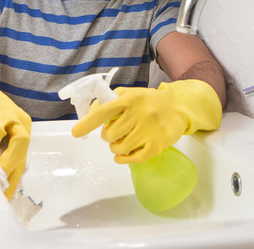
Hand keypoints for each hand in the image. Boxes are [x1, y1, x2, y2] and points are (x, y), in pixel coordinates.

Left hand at [71, 80, 220, 163]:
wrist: (178, 107)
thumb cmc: (148, 101)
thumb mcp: (129, 94)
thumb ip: (109, 101)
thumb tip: (89, 113)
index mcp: (129, 100)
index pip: (103, 112)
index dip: (87, 123)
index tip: (76, 132)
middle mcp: (139, 114)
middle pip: (110, 135)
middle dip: (108, 137)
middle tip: (114, 133)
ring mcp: (149, 130)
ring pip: (120, 148)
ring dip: (116, 148)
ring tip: (121, 142)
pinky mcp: (157, 145)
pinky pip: (134, 158)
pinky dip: (124, 160)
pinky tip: (122, 156)